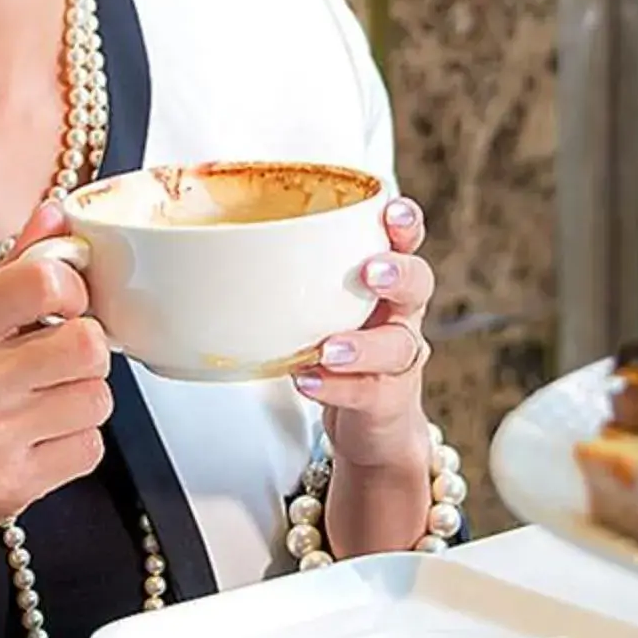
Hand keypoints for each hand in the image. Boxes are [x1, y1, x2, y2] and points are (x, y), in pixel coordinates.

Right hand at [0, 202, 113, 558]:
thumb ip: (8, 274)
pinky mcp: (11, 485)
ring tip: (44, 407)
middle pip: (88, 344)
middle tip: (61, 364)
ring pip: (98, 399)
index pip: (44, 280)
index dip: (75, 290)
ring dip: (82, 403)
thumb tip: (56, 215)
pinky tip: (40, 443)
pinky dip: (75, 446)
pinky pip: (90, 448)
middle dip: (86, 353)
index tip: (64, 306)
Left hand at [293, 195, 436, 471]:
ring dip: (362, 345)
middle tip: (370, 272)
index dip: (405, 224)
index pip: (406, 241)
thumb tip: (217, 248)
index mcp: (387, 282)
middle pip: (419, 284)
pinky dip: (335, 387)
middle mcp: (402, 315)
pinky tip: (307, 380)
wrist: (372, 425)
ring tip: (328, 349)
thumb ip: (291, 278)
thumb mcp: (322, 307)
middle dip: (398, 273)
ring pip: (397, 346)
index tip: (390, 212)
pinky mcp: (388, 400)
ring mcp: (399, 360)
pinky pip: (368, 392)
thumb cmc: (339, 350)